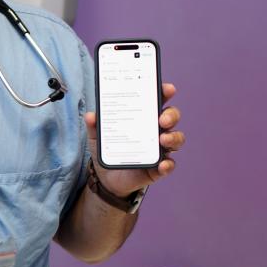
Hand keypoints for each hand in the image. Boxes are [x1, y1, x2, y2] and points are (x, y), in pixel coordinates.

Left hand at [85, 82, 184, 197]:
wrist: (106, 177)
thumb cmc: (109, 149)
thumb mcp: (98, 136)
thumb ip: (94, 126)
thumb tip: (90, 116)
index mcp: (144, 117)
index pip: (157, 101)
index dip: (164, 93)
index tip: (168, 89)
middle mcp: (156, 130)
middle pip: (171, 118)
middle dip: (171, 115)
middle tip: (162, 118)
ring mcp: (159, 149)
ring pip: (176, 139)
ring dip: (173, 138)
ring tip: (163, 139)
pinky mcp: (158, 168)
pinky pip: (169, 165)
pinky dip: (168, 165)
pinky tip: (162, 164)